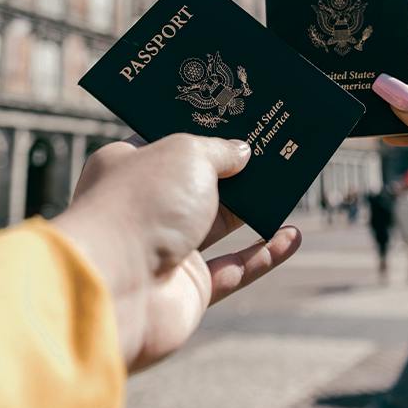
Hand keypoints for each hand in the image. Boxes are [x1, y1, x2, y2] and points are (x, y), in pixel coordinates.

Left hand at [53, 133, 301, 371]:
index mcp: (129, 167)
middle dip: (235, 169)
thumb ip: (220, 150)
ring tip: (289, 187)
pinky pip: (235, 269)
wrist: (115, 287)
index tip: (235, 118)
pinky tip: (293, 237)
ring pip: (220, 224)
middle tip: (271, 150)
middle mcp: (146, 207)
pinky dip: (265, 255)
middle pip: (199, 183)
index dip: (201, 130)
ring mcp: (167, 249)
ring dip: (254, 209)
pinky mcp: (188, 289)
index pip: (167, 141)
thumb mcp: (187, 154)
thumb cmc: (141, 205)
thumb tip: (242, 151)